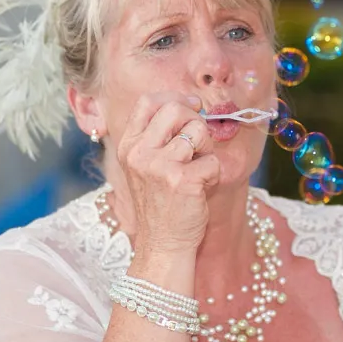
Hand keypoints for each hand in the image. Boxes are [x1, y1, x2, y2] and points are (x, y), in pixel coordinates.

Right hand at [116, 92, 220, 255]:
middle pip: (174, 108)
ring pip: (198, 130)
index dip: (174, 97)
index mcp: (128, 146)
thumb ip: (158, 136)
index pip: (148, 102)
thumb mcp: (145, 166)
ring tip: (198, 167)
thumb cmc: (159, 203)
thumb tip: (190, 103)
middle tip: (198, 142)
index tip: (192, 106)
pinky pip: (212, 160)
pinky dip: (214, 173)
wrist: (162, 244)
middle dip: (195, 120)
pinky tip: (202, 188)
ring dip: (207, 148)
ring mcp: (160, 166)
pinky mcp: (182, 181)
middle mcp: (139, 153)